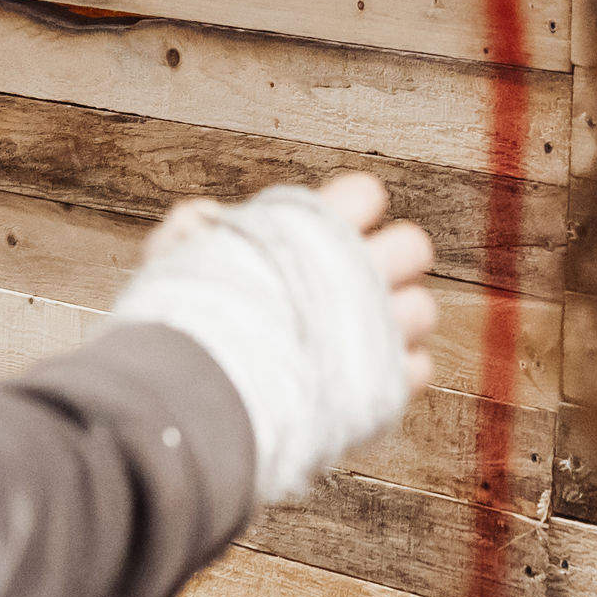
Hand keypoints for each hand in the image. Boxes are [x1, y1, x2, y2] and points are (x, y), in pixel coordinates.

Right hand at [142, 175, 435, 399]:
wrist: (196, 403)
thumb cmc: (182, 324)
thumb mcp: (174, 261)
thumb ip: (193, 233)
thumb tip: (203, 218)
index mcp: (317, 230)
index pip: (365, 193)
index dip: (346, 211)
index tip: (323, 235)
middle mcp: (359, 275)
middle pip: (413, 246)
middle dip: (389, 261)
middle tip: (350, 284)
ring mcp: (376, 331)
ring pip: (422, 309)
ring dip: (393, 320)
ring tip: (351, 337)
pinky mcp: (384, 386)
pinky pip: (419, 367)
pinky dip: (393, 372)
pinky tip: (357, 377)